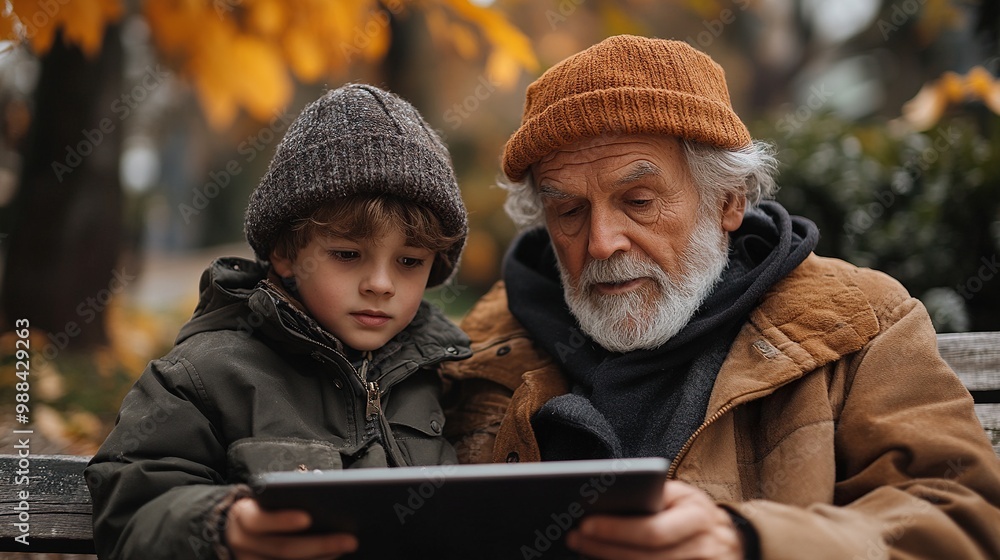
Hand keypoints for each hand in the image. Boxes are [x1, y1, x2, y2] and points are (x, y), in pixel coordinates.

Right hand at [226, 498, 357, 559]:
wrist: (238, 528)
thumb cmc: (263, 505)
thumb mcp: (267, 496)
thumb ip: (287, 494)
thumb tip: (323, 490)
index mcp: (243, 516)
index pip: (258, 520)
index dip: (282, 520)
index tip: (308, 518)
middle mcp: (242, 542)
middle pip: (282, 548)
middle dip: (320, 544)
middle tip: (350, 539)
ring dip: (322, 558)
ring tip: (346, 548)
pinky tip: (333, 558)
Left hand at [565, 480, 744, 559]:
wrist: (733, 540)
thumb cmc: (692, 513)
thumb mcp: (681, 497)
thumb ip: (652, 498)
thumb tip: (604, 501)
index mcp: (698, 514)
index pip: (653, 530)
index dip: (616, 530)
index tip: (584, 523)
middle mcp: (705, 546)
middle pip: (647, 558)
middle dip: (605, 549)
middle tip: (574, 538)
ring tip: (584, 551)